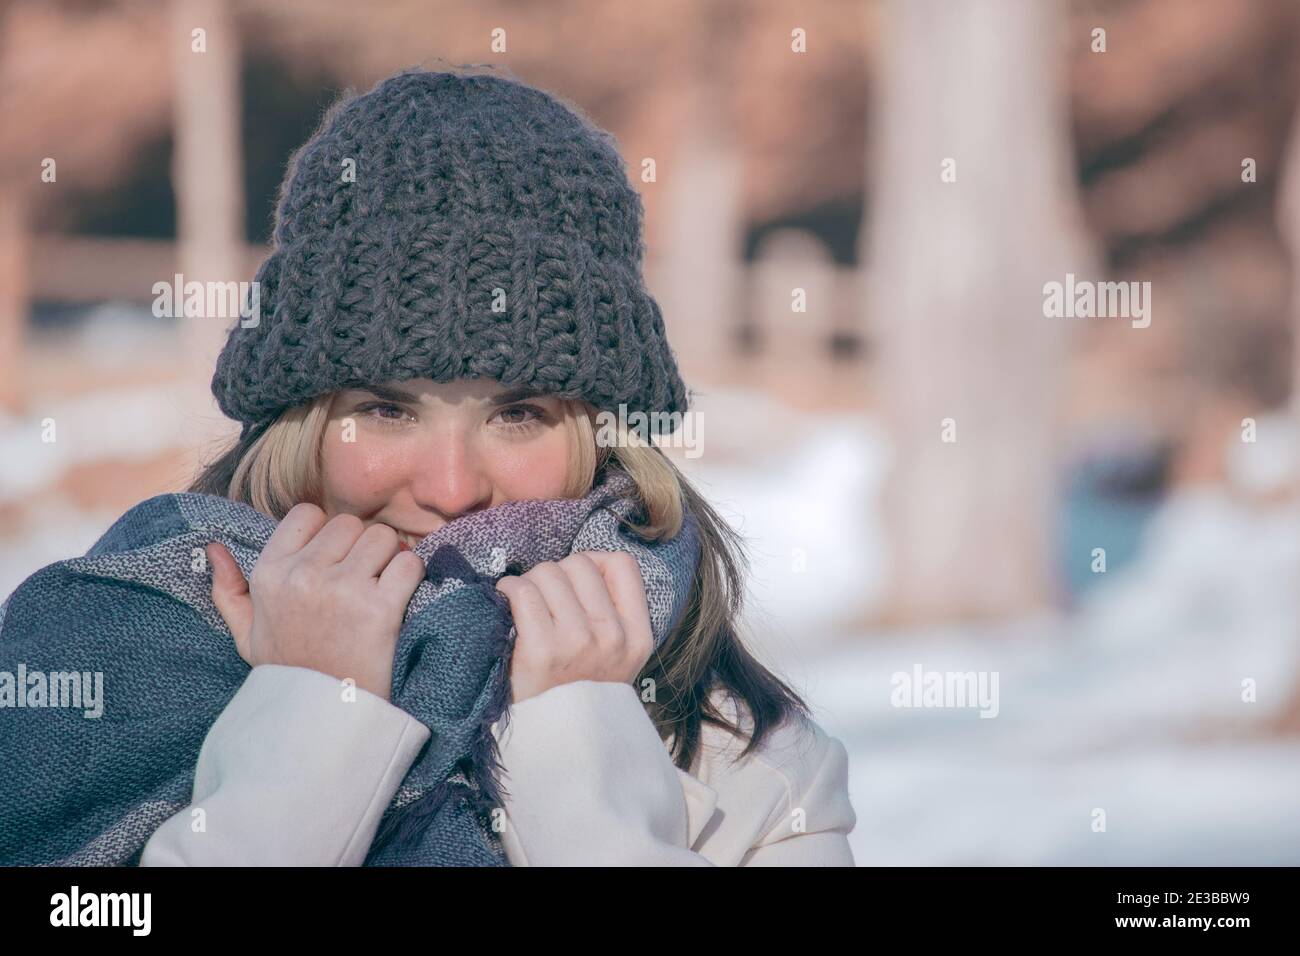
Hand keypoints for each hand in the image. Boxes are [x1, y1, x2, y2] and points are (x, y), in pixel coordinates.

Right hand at [205, 503, 426, 700]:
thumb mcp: (247, 635)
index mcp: (270, 574)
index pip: (308, 513)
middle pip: (350, 524)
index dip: (327, 531)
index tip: (333, 559)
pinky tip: (400, 598)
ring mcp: (342, 590)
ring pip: (383, 538)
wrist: (322, 719)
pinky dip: (411, 577)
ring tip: (380, 587)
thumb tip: (213, 547)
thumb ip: (229, 590)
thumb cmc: (289, 672)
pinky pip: (408, 564)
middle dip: (361, 545)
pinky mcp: (380, 609)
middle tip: (362, 577)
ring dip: (389, 558)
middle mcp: (303, 575)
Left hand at [495, 551, 654, 703]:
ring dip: (529, 583)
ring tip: (524, 606)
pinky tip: (507, 606)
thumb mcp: (616, 658)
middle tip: (543, 600)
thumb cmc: (576, 694)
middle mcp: (612, 637)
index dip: (593, 563)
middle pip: (579, 564)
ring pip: (548, 572)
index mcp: (636, 637)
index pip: (622, 565)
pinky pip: (522, 592)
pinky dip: (509, 590)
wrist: (554, 747)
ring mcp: (577, 643)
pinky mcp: (541, 651)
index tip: (574, 583)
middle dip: (555, 575)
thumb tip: (579, 564)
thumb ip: (611, 613)